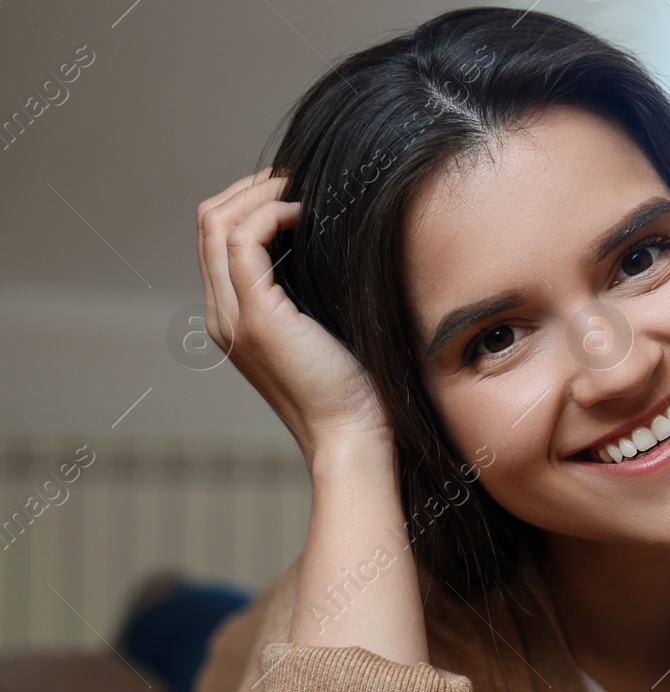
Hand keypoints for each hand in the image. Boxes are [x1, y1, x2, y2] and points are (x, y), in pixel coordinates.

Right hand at [196, 168, 389, 456]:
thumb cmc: (359, 389)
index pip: (220, 237)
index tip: (297, 189)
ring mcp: (232, 317)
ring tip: (301, 187)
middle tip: (298, 176)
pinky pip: (242, 241)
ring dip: (259, 192)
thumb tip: (333, 239)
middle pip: (209, 221)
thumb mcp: (332, 325)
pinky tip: (307, 215)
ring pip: (217, 222)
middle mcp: (222, 314)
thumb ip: (316, 289)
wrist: (355, 436)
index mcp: (235, 316)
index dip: (252, 201)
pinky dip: (270, 214)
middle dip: (251, 187)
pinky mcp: (255, 319)